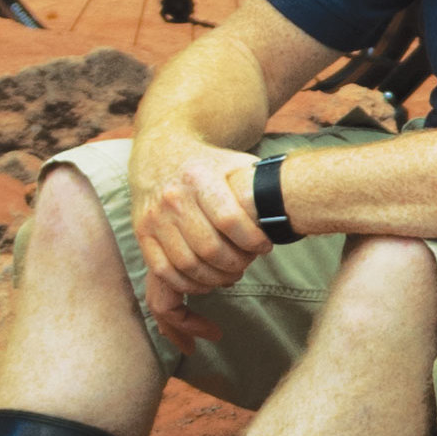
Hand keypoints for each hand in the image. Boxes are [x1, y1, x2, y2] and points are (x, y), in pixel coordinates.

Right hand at [128, 137, 271, 348]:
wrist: (163, 152)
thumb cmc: (212, 164)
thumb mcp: (237, 162)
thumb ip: (261, 184)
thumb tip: (295, 207)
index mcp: (200, 177)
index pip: (230, 219)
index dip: (252, 240)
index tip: (265, 247)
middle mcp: (173, 197)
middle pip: (209, 248)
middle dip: (236, 264)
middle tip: (248, 264)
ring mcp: (154, 217)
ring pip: (186, 264)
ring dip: (214, 278)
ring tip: (232, 274)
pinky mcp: (142, 233)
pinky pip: (164, 270)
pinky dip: (188, 283)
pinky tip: (207, 281)